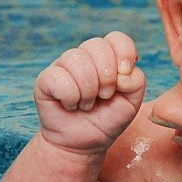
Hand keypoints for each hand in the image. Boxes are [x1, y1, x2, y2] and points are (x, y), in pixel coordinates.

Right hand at [35, 31, 145, 154]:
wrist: (84, 143)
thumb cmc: (108, 119)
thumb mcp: (132, 102)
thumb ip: (136, 81)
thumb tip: (122, 72)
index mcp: (108, 56)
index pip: (116, 38)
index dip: (124, 52)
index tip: (124, 73)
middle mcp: (85, 56)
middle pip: (97, 45)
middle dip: (106, 76)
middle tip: (105, 96)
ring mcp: (63, 65)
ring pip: (77, 59)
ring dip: (88, 89)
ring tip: (87, 104)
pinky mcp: (45, 79)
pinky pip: (58, 77)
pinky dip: (70, 96)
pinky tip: (71, 105)